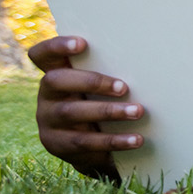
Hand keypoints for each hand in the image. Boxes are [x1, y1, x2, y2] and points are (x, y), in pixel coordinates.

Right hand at [29, 36, 142, 178]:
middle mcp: (46, 95)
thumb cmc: (102, 105)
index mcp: (56, 74)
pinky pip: (85, 142)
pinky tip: (135, 140)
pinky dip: (114, 141)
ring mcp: (48, 121)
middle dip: (92, 82)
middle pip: (56, 81)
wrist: (91, 150)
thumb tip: (150, 58)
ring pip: (72, 113)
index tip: (82, 43)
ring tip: (137, 112)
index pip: (42, 55)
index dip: (56, 46)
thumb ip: (109, 73)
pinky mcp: (57, 145)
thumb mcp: (100, 89)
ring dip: (109, 111)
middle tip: (124, 87)